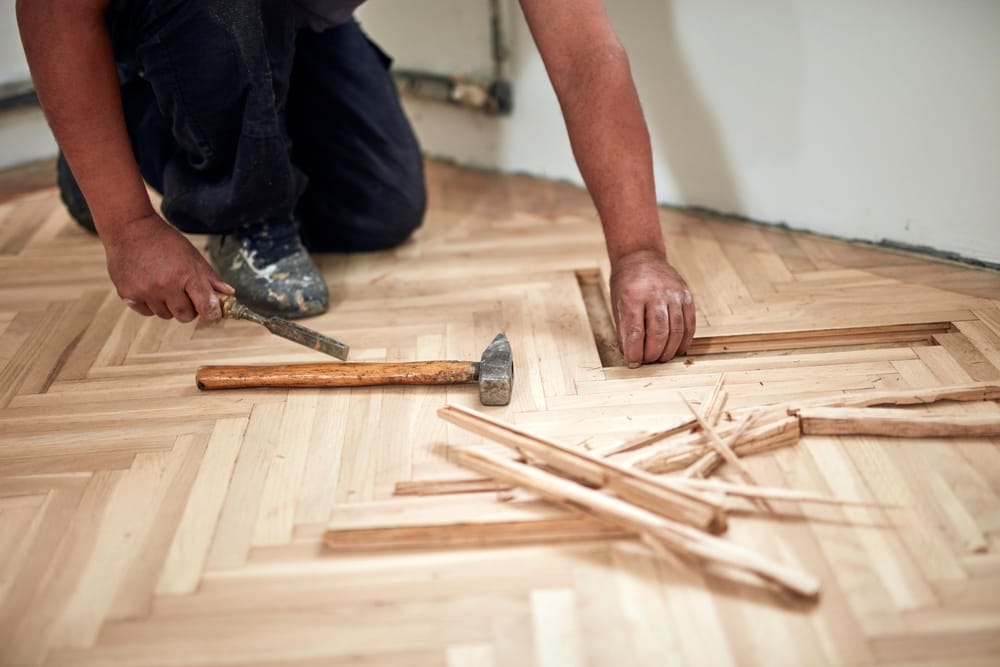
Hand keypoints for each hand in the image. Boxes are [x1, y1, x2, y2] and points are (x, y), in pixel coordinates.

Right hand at [102, 214, 233, 323]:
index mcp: (187, 274)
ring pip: (165, 315)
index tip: (213, 316)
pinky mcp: (128, 294)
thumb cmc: (164, 241)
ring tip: (163, 284)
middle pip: (185, 316)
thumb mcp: (193, 255)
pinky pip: (146, 312)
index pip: (206, 307)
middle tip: (183, 292)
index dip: (212, 315)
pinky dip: (150, 304)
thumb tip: (230, 294)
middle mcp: (166, 285)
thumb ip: (211, 278)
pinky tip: (148, 286)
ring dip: (168, 305)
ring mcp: (146, 291)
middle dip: (188, 308)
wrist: (129, 229)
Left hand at [610, 249, 695, 366]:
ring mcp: (674, 293)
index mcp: (633, 296)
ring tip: (661, 358)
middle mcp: (655, 293)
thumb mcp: (617, 304)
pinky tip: (677, 349)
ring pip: (676, 331)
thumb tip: (630, 356)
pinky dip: (684, 341)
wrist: (641, 256)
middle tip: (648, 361)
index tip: (633, 363)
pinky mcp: (686, 295)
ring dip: (669, 350)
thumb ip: (624, 330)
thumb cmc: (626, 284)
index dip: (635, 352)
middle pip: (658, 333)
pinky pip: (689, 324)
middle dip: (653, 354)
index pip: (635, 332)